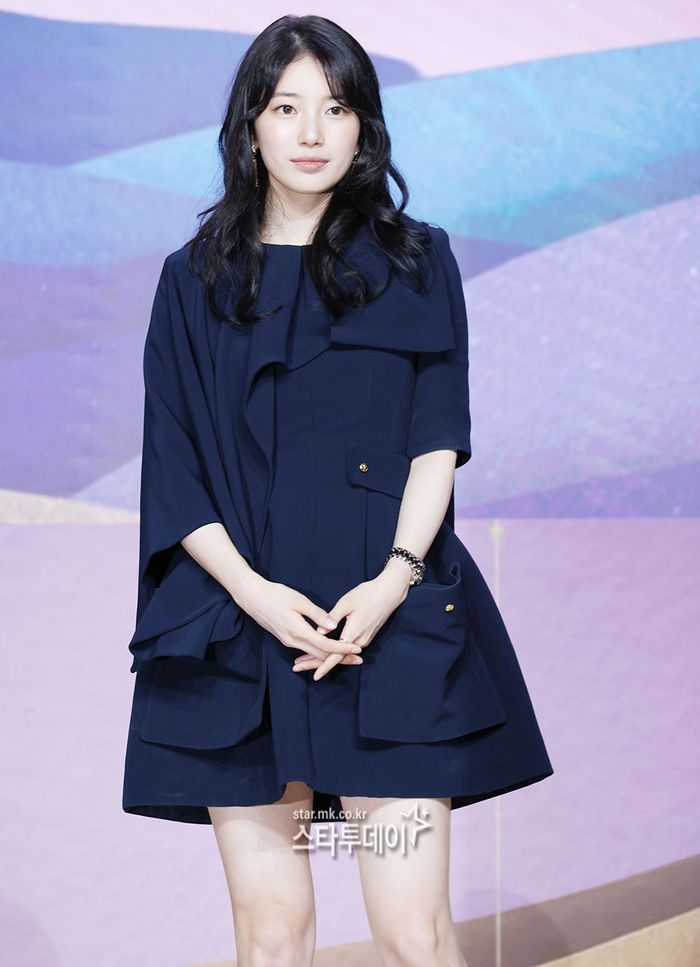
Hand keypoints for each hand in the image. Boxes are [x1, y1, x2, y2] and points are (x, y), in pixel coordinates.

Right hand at [233, 571, 363, 663]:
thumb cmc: (275, 595)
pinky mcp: (285, 638)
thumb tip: (334, 626)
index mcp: (299, 632)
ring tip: (347, 657)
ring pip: (313, 654)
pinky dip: (319, 652)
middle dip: (340, 658)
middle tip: (359, 659)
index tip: (357, 649)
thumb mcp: (299, 601)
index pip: (325, 645)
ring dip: (330, 656)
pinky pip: (305, 650)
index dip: (342, 648)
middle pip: (321, 655)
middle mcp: (293, 641)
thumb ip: (317, 615)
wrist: (252, 597)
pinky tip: (327, 651)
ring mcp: (288, 641)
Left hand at [292, 559, 413, 680]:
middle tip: (296, 667)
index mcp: (354, 632)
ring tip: (303, 661)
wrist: (389, 592)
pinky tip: (321, 652)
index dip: (325, 666)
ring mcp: (364, 639)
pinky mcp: (365, 636)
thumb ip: (332, 617)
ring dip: (322, 658)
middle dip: (316, 664)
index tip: (315, 676)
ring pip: (341, 654)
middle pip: (336, 658)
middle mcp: (360, 640)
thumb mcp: (347, 602)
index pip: (337, 654)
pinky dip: (332, 653)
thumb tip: (319, 631)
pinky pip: (346, 649)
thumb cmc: (367, 594)